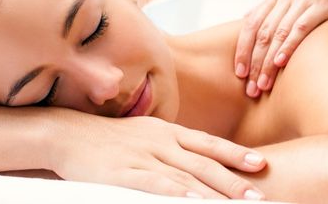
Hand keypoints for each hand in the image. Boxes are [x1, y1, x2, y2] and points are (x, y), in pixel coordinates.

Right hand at [48, 110, 265, 199]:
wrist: (69, 133)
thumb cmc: (108, 135)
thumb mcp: (143, 132)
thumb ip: (169, 142)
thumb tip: (194, 156)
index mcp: (165, 130)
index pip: (207, 142)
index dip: (234, 153)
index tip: (258, 163)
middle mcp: (158, 141)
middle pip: (203, 162)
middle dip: (233, 180)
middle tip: (259, 194)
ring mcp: (142, 156)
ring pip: (185, 177)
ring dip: (213, 193)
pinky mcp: (123, 173)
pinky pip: (155, 185)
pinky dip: (176, 194)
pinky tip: (193, 203)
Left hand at [234, 0, 327, 96]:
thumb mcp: (299, 0)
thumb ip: (275, 10)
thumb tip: (248, 18)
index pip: (251, 24)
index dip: (242, 49)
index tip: (238, 73)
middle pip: (262, 32)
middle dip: (253, 62)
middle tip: (250, 86)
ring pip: (278, 33)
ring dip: (268, 61)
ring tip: (263, 83)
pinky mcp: (323, 3)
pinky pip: (300, 28)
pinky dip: (288, 46)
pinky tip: (280, 63)